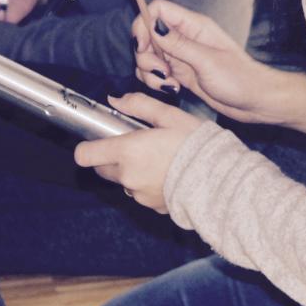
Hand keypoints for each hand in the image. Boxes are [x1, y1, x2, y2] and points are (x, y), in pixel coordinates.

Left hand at [74, 93, 201, 212]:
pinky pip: (140, 193)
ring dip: (130, 172)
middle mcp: (128, 176)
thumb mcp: (170, 116)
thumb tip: (116, 99)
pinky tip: (167, 174)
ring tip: (156, 160)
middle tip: (134, 145)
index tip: (99, 139)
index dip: (88, 147)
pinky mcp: (151, 206)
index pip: (85, 155)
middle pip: (101, 169)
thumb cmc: (197, 145)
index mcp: (127, 151)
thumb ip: (139, 106)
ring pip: (122, 181)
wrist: (220, 181)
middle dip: (110, 157)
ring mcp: (139, 194)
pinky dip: (146, 184)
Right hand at [134, 0, 305, 137]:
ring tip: (170, 84)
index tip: (142, 45)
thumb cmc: (240, 79)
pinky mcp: (180, 73)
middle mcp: (185, 38)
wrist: (255, 101)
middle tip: (161, 71)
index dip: (144, 24)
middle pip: (147, 34)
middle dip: (145, 55)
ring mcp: (181, 56)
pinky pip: (155, 72)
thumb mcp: (207, 61)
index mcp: (194, 26)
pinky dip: (156, 81)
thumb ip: (178, 44)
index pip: (158, 10)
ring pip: (148, 56)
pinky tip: (173, 89)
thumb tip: (153, 26)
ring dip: (150, 72)